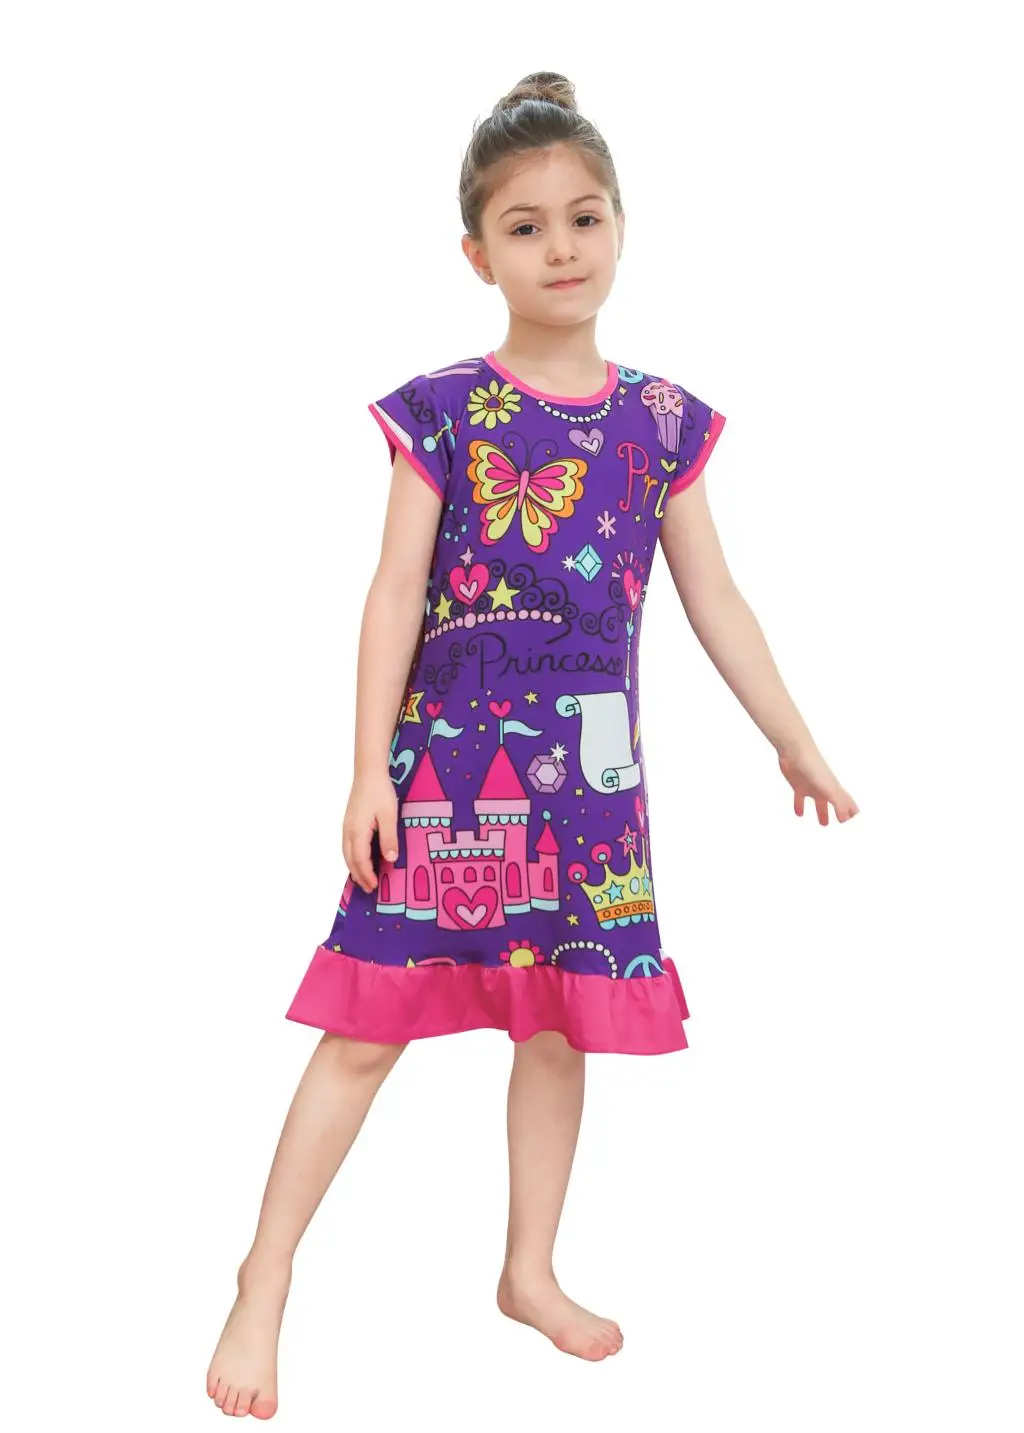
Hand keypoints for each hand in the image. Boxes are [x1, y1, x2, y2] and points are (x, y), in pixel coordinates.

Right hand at [342, 769, 399, 891]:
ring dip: (354, 868)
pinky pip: (347, 846)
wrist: (368, 772)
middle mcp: (348, 831)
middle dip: (358, 876)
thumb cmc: (380, 791)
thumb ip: (389, 838)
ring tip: (363, 879)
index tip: (374, 886)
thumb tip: (390, 859)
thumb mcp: (389, 815)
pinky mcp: (349, 822)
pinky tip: (359, 859)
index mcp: (357, 831)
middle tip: (368, 889)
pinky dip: (352, 857)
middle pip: (350, 860)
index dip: (367, 875)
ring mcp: (346, 826)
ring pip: (346, 853)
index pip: (360, 860)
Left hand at [778, 746, 858, 824]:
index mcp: (835, 789)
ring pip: (819, 803)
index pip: (848, 802)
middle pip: (835, 804)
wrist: (795, 750)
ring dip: (822, 813)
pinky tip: (799, 814)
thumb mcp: (829, 787)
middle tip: (842, 825)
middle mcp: (825, 788)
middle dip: (839, 814)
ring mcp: (812, 786)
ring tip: (823, 824)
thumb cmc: (814, 766)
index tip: (855, 821)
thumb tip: (846, 819)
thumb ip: (839, 803)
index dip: (852, 812)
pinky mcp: (798, 785)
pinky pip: (799, 799)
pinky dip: (800, 806)